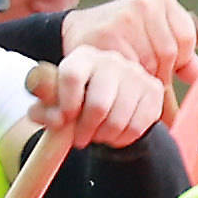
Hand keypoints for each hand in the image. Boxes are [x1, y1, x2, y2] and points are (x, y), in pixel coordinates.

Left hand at [25, 46, 166, 150]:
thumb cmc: (75, 100)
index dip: (66, 103)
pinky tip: (114, 135)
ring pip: (118, 120)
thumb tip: (56, 118)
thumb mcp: (53, 102)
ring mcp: (136, 74)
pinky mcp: (154, 91)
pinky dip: (122, 139)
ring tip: (96, 136)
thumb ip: (44, 108)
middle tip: (79, 139)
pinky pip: (137, 127)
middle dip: (85, 129)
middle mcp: (111, 60)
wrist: (110, 99)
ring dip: (103, 137)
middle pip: (98, 104)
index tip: (63, 120)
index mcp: (82, 57)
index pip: (71, 76)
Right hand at [60, 0, 197, 85]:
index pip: (187, 39)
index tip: (162, 66)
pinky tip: (120, 80)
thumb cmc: (121, 38)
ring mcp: (126, 18)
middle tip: (146, 79)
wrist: (76, 33)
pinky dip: (128, 82)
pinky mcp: (109, 36)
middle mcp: (145, 3)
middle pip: (170, 53)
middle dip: (161, 73)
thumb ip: (180, 54)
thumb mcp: (152, 37)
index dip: (177, 60)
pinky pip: (131, 70)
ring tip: (133, 80)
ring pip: (151, 63)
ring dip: (144, 79)